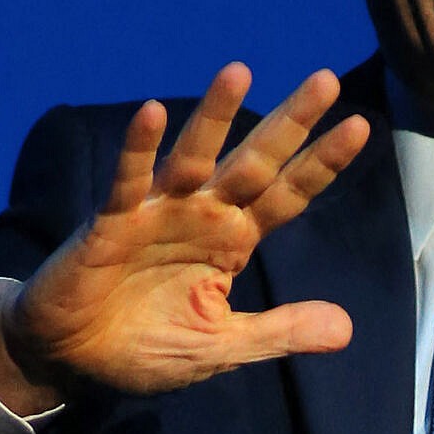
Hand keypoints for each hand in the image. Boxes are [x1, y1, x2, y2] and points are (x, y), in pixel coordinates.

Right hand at [0, 65, 370, 412]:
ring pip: (192, 159)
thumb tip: (346, 329)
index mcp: (232, 241)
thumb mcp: (224, 346)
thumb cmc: (145, 345)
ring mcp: (156, 214)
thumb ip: (279, 332)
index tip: (359, 127)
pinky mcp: (111, 225)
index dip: (320, 163)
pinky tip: (151, 114)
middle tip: (327, 80)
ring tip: (240, 72)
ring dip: (214, 116)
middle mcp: (201, 217)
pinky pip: (127, 183)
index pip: (286, 195)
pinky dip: (137, 150)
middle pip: (254, 163)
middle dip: (289, 123)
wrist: (74, 361)